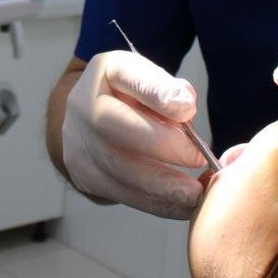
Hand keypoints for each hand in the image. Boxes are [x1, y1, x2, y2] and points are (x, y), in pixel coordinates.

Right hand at [61, 50, 206, 218]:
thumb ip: (170, 90)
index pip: (129, 74)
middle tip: (198, 158)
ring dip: (161, 185)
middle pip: (113, 124)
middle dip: (161, 145)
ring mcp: (78, 142)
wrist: (88, 121)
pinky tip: (182, 205)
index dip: (156, 91)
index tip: (187, 108)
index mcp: (107, 71)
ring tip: (195, 192)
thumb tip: (185, 106)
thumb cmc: (129, 98)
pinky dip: (156, 203)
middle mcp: (84, 104)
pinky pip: (121, 193)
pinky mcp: (84, 175)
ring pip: (117, 167)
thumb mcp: (150, 81)